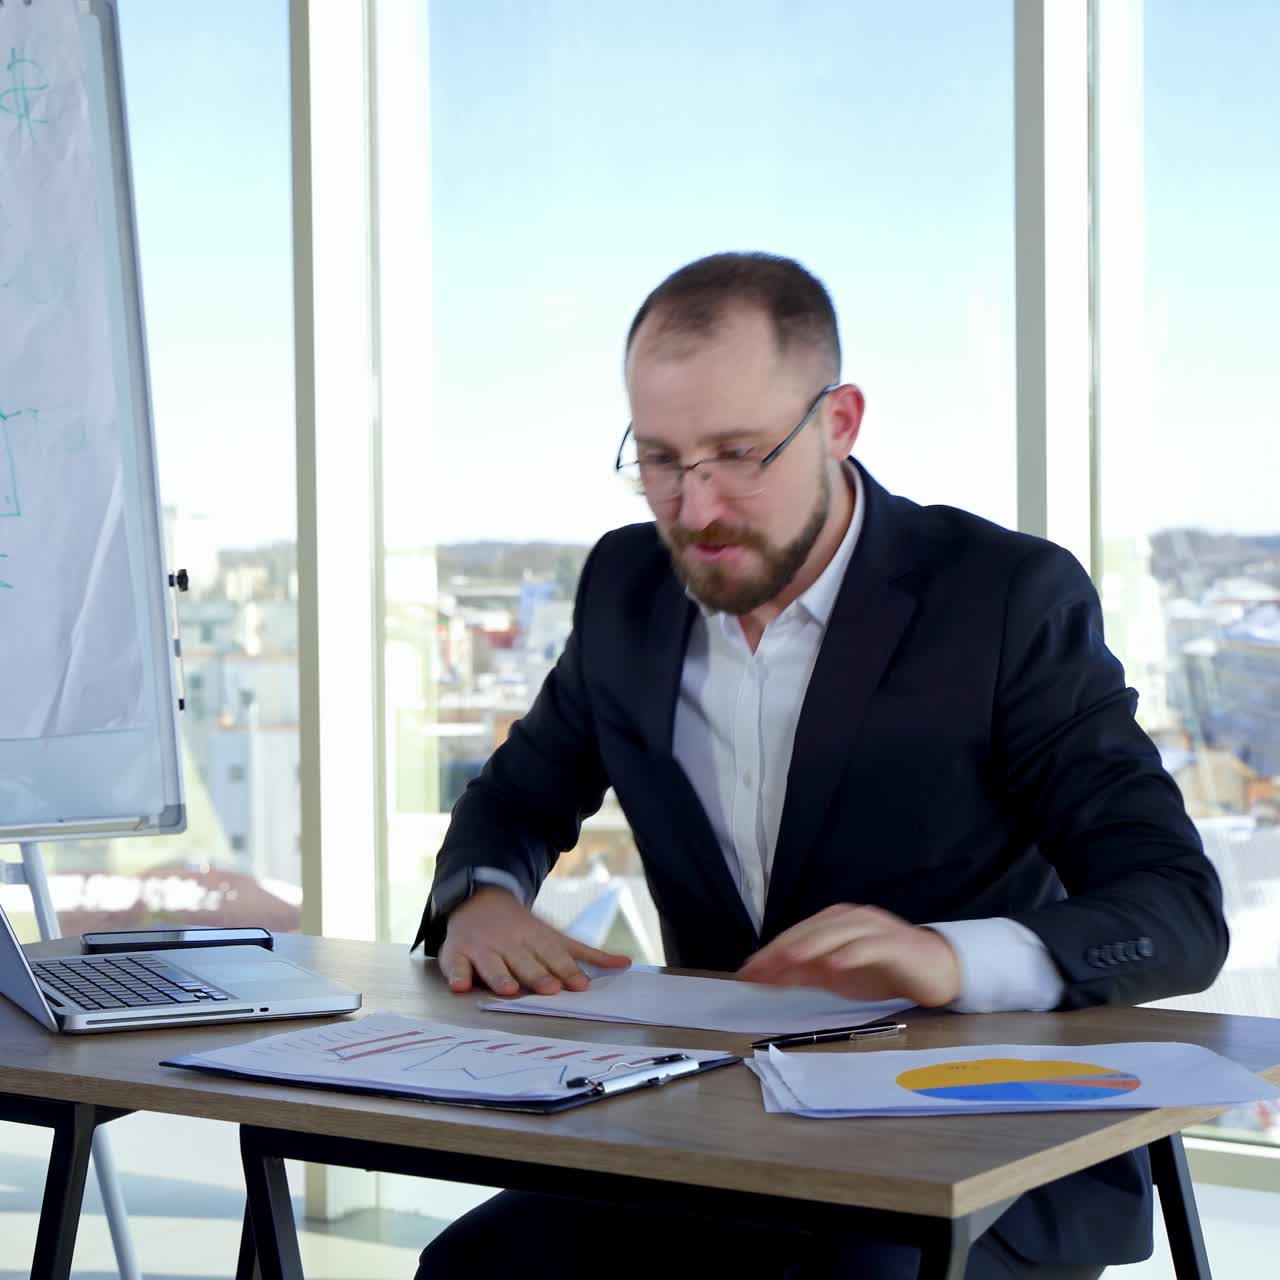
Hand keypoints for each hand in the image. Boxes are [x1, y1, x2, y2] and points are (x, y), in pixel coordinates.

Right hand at [439, 886, 631, 997]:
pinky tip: (461, 986)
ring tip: (509, 990)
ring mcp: (483, 948)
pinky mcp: (457, 953)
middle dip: (538, 975)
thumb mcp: (556, 937)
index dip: (568, 971)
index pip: (554, 956)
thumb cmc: (524, 930)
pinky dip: (458, 975)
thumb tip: (626, 964)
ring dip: (500, 976)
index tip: (581, 985)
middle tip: (551, 989)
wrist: (479, 900)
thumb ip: (588, 954)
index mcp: (536, 939)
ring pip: (492, 964)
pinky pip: (455, 965)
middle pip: (525, 962)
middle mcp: (510, 943)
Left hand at [735, 904, 961, 1007]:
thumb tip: (766, 978)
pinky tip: (835, 965)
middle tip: (759, 968)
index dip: (770, 952)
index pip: (796, 934)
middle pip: (811, 930)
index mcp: (834, 923)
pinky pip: (869, 946)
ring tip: (789, 961)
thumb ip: (804, 974)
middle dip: (783, 949)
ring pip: (836, 933)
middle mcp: (851, 919)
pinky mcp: (894, 943)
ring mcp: (873, 928)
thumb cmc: (882, 970)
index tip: (746, 971)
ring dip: (811, 946)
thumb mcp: (836, 975)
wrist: (933, 970)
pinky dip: (850, 954)